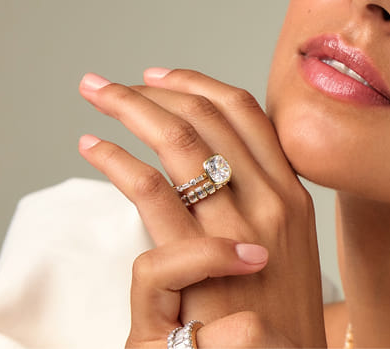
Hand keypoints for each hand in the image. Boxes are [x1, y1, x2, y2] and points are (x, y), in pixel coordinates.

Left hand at [77, 68, 326, 347]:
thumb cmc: (280, 313)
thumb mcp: (289, 245)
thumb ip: (263, 201)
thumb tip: (226, 166)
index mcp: (295, 193)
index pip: (248, 114)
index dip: (200, 85)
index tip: (163, 76)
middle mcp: (272, 199)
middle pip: (210, 116)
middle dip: (155, 89)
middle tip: (114, 84)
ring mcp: (239, 226)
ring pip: (179, 139)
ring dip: (130, 108)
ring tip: (97, 97)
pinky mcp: (201, 255)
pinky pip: (151, 187)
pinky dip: (115, 158)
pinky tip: (94, 148)